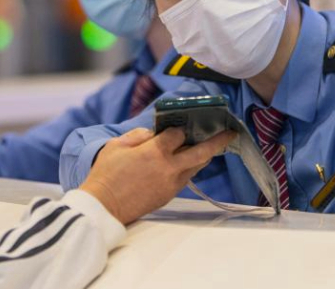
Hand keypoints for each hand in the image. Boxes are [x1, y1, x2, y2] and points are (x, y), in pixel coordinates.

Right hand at [80, 128, 235, 224]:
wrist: (104, 207)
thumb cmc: (106, 175)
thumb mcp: (117, 146)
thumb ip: (139, 135)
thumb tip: (154, 133)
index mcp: (155, 152)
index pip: (178, 134)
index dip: (176, 129)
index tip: (174, 127)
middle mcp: (169, 168)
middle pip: (202, 152)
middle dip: (218, 141)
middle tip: (230, 133)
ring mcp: (171, 184)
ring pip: (196, 166)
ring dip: (205, 155)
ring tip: (211, 146)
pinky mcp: (168, 195)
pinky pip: (186, 178)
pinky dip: (190, 168)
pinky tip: (187, 162)